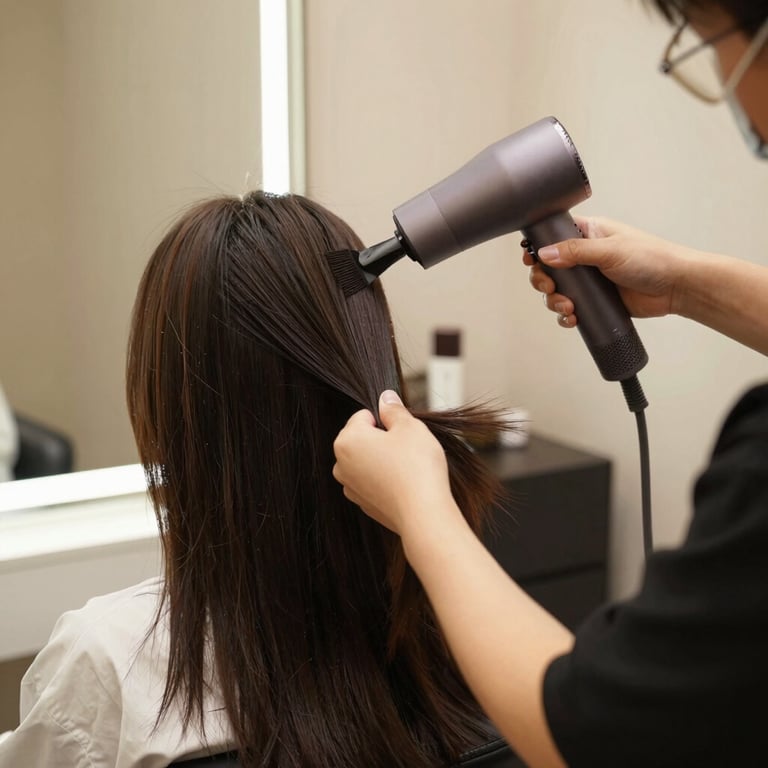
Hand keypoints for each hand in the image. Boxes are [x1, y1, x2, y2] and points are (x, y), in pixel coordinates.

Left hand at [332, 390, 458, 535]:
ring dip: (383, 460)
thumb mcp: (410, 427)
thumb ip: (394, 409)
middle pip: (363, 439)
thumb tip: (385, 398)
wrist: (423, 514)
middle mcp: (341, 464)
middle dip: (383, 440)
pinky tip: (404, 485)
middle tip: (407, 449)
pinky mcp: (363, 504)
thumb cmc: (416, 467)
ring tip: (407, 468)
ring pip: (367, 461)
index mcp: (347, 440)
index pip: (364, 416)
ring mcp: (350, 487)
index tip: (403, 433)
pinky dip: (385, 480)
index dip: (387, 421)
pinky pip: (373, 482)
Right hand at [522, 216, 688, 327]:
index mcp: (588, 233)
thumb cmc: (651, 258)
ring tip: (568, 308)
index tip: (531, 258)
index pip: (552, 236)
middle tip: (551, 288)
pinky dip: (566, 315)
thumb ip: (575, 251)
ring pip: (557, 291)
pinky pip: (571, 309)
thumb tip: (544, 253)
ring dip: (555, 301)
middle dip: (543, 280)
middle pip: (549, 267)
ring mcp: (589, 280)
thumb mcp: (609, 250)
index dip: (538, 247)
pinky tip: (572, 318)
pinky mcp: (595, 301)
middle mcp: (585, 255)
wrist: (676, 287)